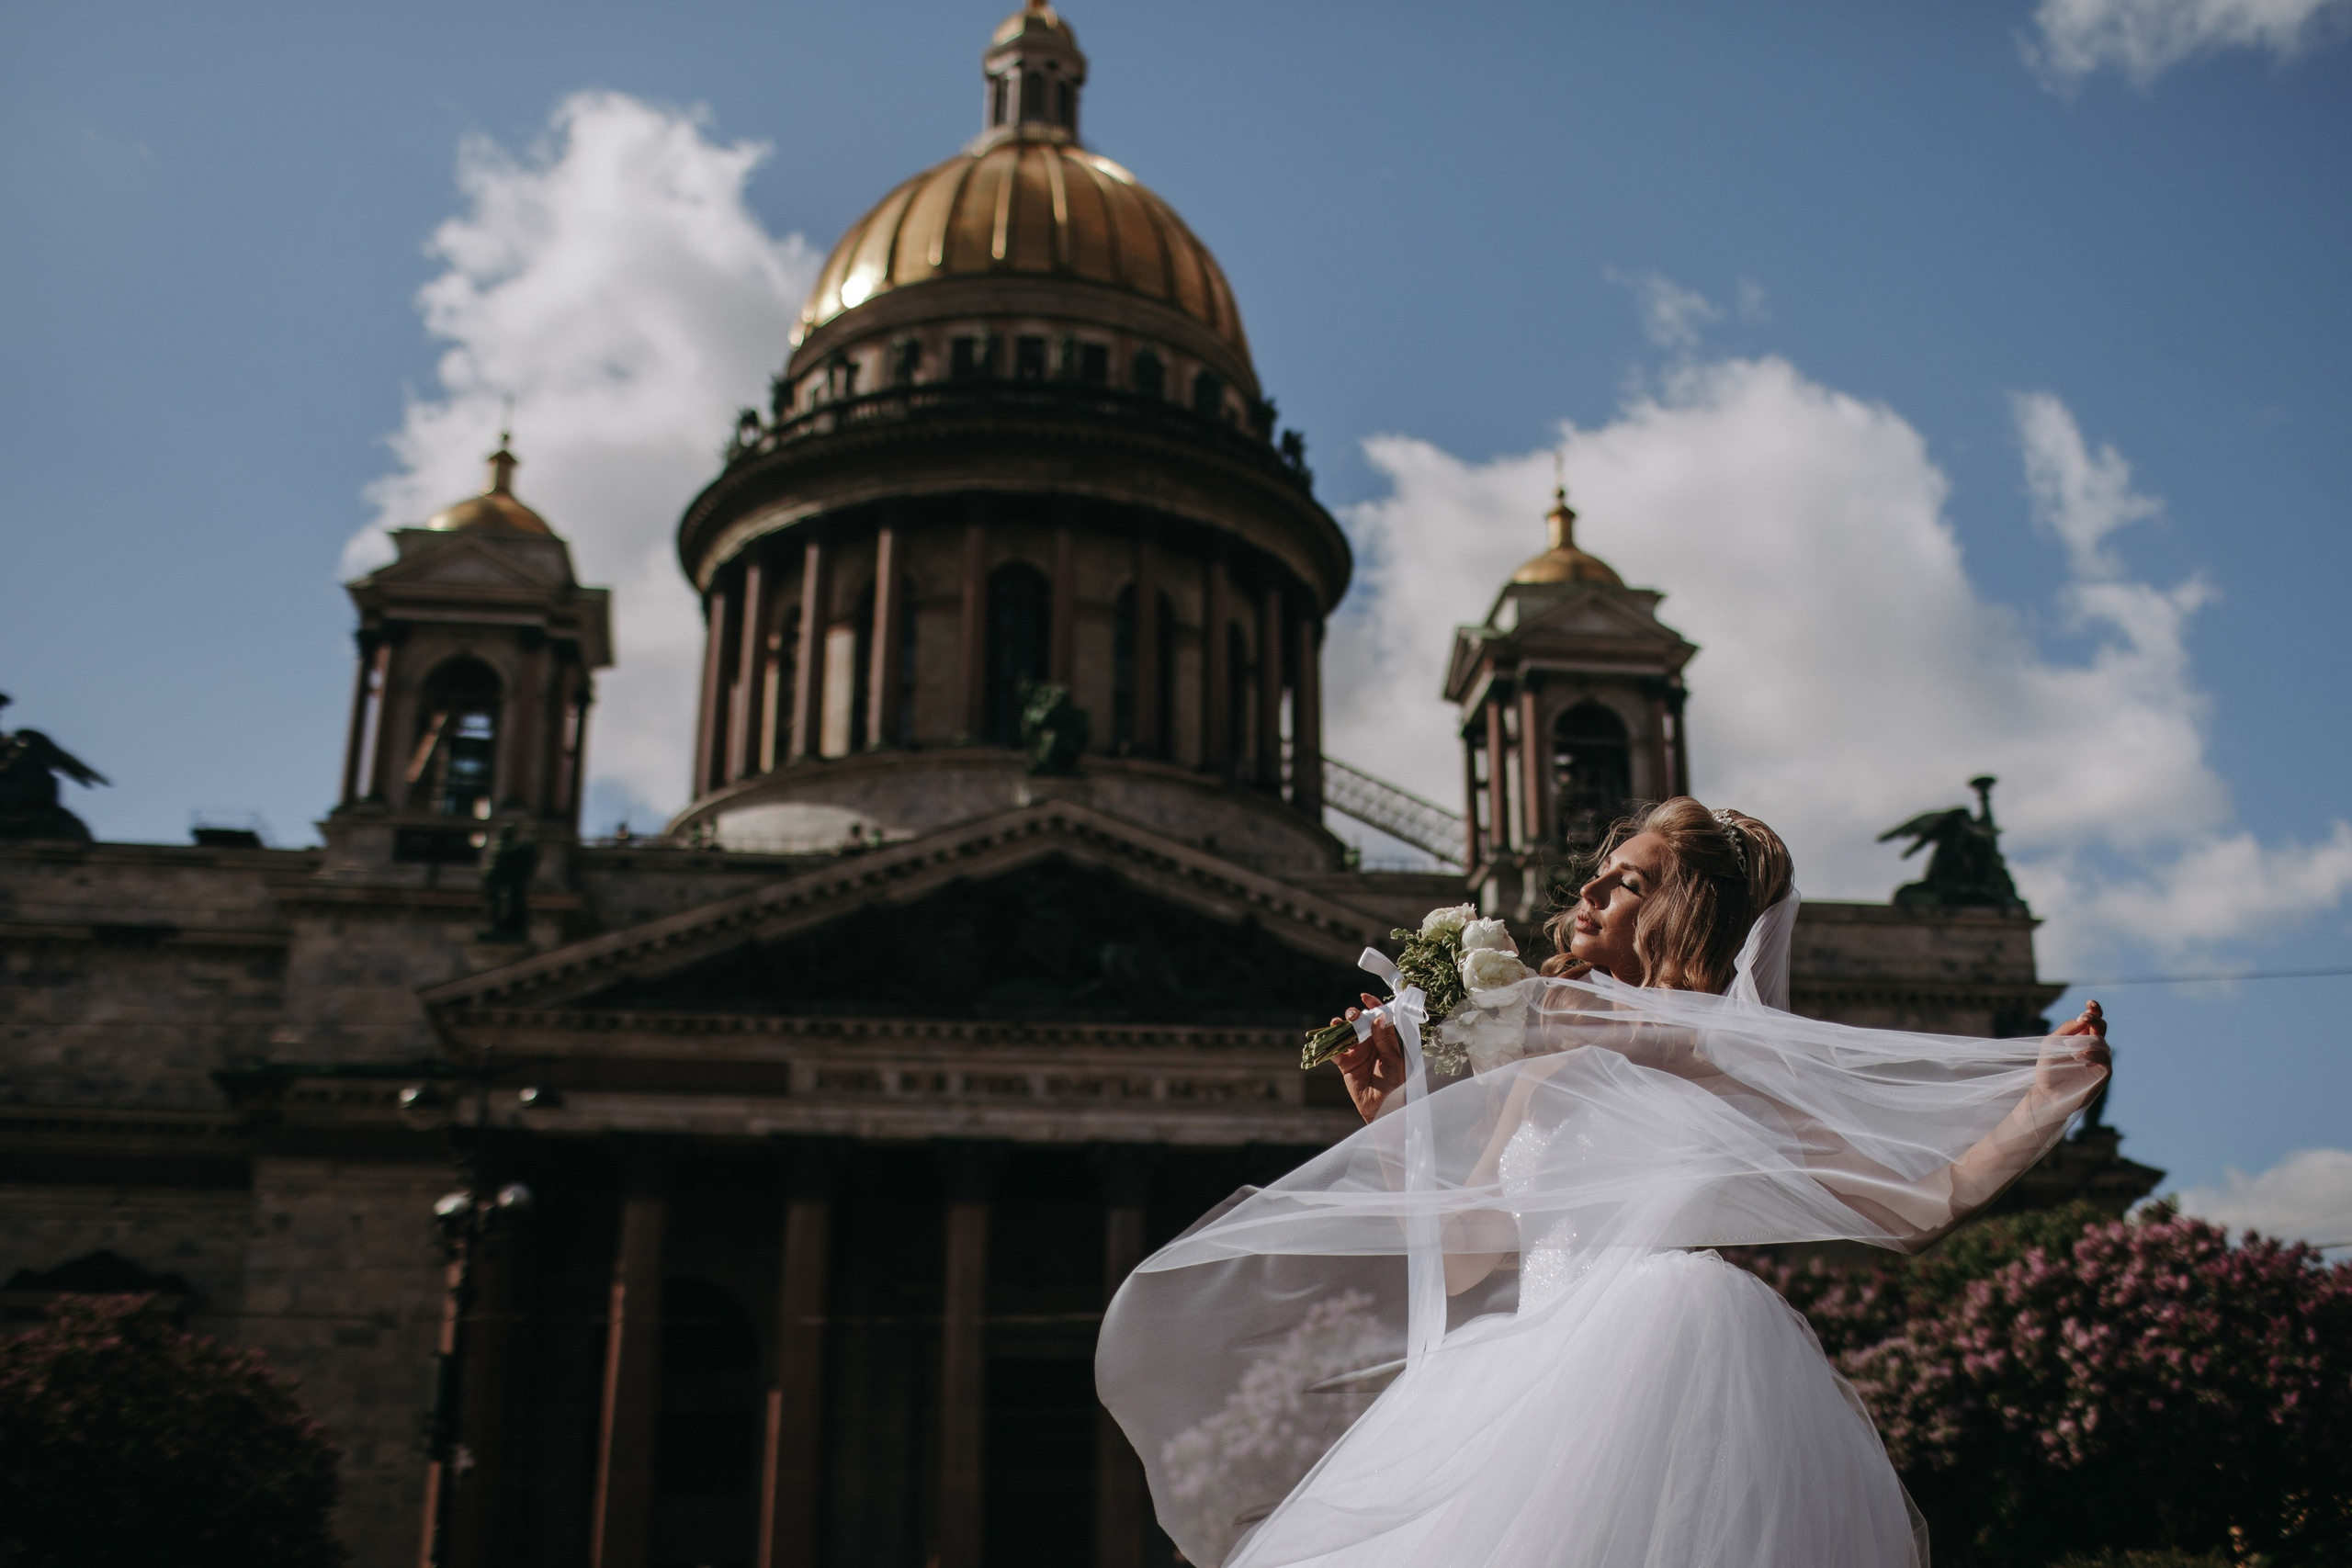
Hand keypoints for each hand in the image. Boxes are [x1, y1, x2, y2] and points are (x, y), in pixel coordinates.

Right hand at [1330, 992, 1405, 1123]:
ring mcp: (1357, 1053)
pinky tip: (1326, 1040)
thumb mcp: (1394, 1061)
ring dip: (1340, 1026)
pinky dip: (1329, 1045)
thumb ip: (1385, 1041)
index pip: (1379, 1018)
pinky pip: (1335, 1051)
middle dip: (1354, 1015)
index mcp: (1385, 1040)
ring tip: (1337, 1023)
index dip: (1373, 1005)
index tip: (1365, 997)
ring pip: (1346, 1034)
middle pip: (1360, 1023)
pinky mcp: (1346, 1063)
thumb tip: (1378, 1018)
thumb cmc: (1395, 1084)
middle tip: (1352, 1016)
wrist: (1382, 1107)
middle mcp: (1370, 1043)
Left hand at [2040, 999, 2110, 1093]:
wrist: (2047, 1093)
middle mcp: (2094, 1046)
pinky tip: (2079, 1055)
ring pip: (2102, 1042)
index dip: (2095, 1010)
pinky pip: (2105, 1059)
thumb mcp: (2051, 1043)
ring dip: (2088, 1040)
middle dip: (2095, 1019)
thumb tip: (2083, 1018)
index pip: (2094, 1019)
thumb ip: (2066, 1029)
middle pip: (2102, 1027)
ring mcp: (2100, 1060)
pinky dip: (2093, 1054)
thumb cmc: (2048, 1068)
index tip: (2089, 1003)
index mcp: (2082, 1036)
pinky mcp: (2103, 1073)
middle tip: (2085, 1017)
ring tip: (2070, 1048)